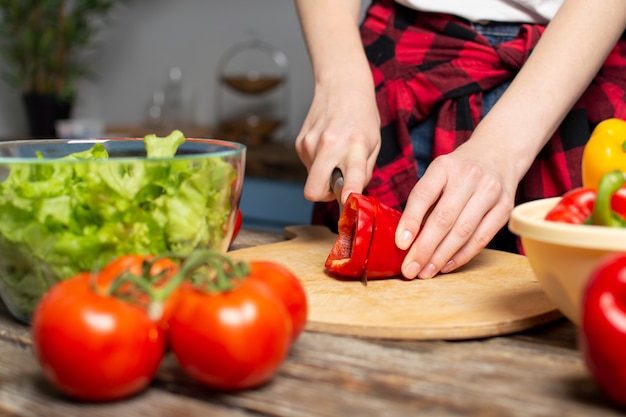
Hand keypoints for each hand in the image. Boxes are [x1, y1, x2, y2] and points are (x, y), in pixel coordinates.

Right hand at [295, 78, 380, 203]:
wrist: (341, 85)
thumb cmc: (362, 115)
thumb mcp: (374, 144)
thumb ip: (364, 173)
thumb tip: (352, 196)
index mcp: (356, 145)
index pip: (350, 175)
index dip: (347, 193)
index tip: (347, 199)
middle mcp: (329, 145)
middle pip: (314, 190)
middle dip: (324, 196)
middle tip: (338, 185)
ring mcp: (310, 144)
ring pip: (312, 179)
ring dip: (324, 174)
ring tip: (336, 154)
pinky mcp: (299, 143)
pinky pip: (308, 166)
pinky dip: (318, 163)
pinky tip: (327, 147)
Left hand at [395, 140, 517, 278]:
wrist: (499, 154)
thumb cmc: (459, 170)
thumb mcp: (438, 174)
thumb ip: (424, 201)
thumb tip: (406, 239)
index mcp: (444, 166)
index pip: (423, 195)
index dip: (410, 221)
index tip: (400, 244)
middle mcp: (469, 177)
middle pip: (443, 218)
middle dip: (424, 249)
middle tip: (409, 270)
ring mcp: (490, 192)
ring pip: (463, 232)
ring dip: (442, 257)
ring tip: (425, 272)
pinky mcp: (505, 207)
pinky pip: (481, 238)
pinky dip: (462, 255)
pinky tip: (447, 266)